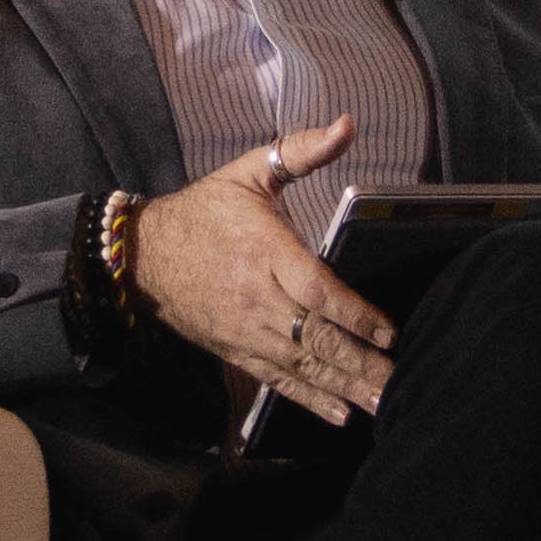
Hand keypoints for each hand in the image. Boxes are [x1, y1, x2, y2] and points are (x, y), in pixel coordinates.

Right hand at [132, 113, 395, 422]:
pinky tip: (341, 415)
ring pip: (302, 365)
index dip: (353, 314)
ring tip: (383, 405)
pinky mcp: (237, 351)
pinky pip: (278, 380)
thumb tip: (347, 125)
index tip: (388, 330)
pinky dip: (309, 400)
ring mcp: (247, 330)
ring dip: (345, 387)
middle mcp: (258, 298)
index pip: (316, 289)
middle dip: (359, 363)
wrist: (142, 255)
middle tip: (398, 383)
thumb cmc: (205, 210)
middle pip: (314, 337)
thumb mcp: (250, 169)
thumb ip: (301, 150)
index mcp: (266, 252)